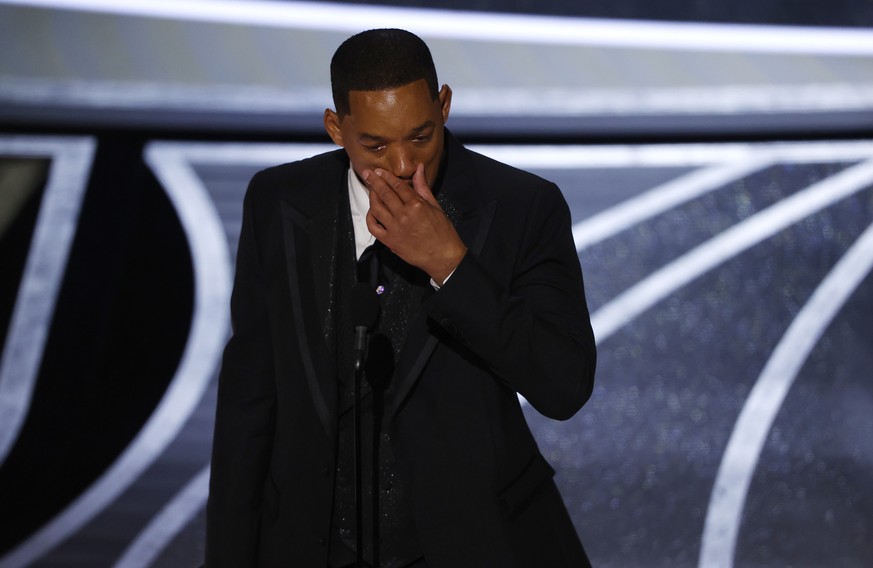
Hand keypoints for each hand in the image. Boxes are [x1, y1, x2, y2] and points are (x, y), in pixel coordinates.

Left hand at [363, 163, 466, 284]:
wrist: (443, 256)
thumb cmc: (442, 232)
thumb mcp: (435, 206)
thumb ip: (423, 187)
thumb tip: (418, 168)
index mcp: (416, 205)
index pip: (397, 186)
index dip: (387, 176)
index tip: (380, 171)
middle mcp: (403, 215)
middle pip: (384, 194)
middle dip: (375, 181)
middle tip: (368, 173)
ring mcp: (395, 229)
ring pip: (377, 208)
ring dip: (372, 197)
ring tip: (371, 190)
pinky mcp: (390, 241)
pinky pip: (374, 227)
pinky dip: (370, 217)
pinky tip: (372, 211)